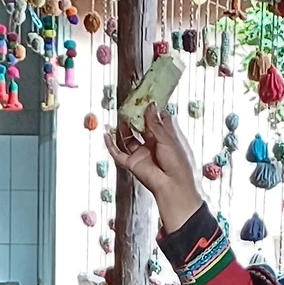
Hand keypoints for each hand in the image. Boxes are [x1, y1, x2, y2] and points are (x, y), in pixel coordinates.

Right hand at [105, 103, 201, 234]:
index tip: (146, 99)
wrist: (172, 185)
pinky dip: (110, 145)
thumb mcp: (168, 138)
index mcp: (165, 139)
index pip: (157, 121)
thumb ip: (156, 123)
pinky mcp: (132, 163)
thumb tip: (150, 106)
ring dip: (124, 128)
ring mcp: (141, 154)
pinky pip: (118, 153)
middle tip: (130, 105)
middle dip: (135, 117)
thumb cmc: (177, 163)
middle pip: (141, 128)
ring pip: (128, 138)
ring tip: (120, 116)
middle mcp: (152, 145)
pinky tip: (106, 135)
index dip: (151, 111)